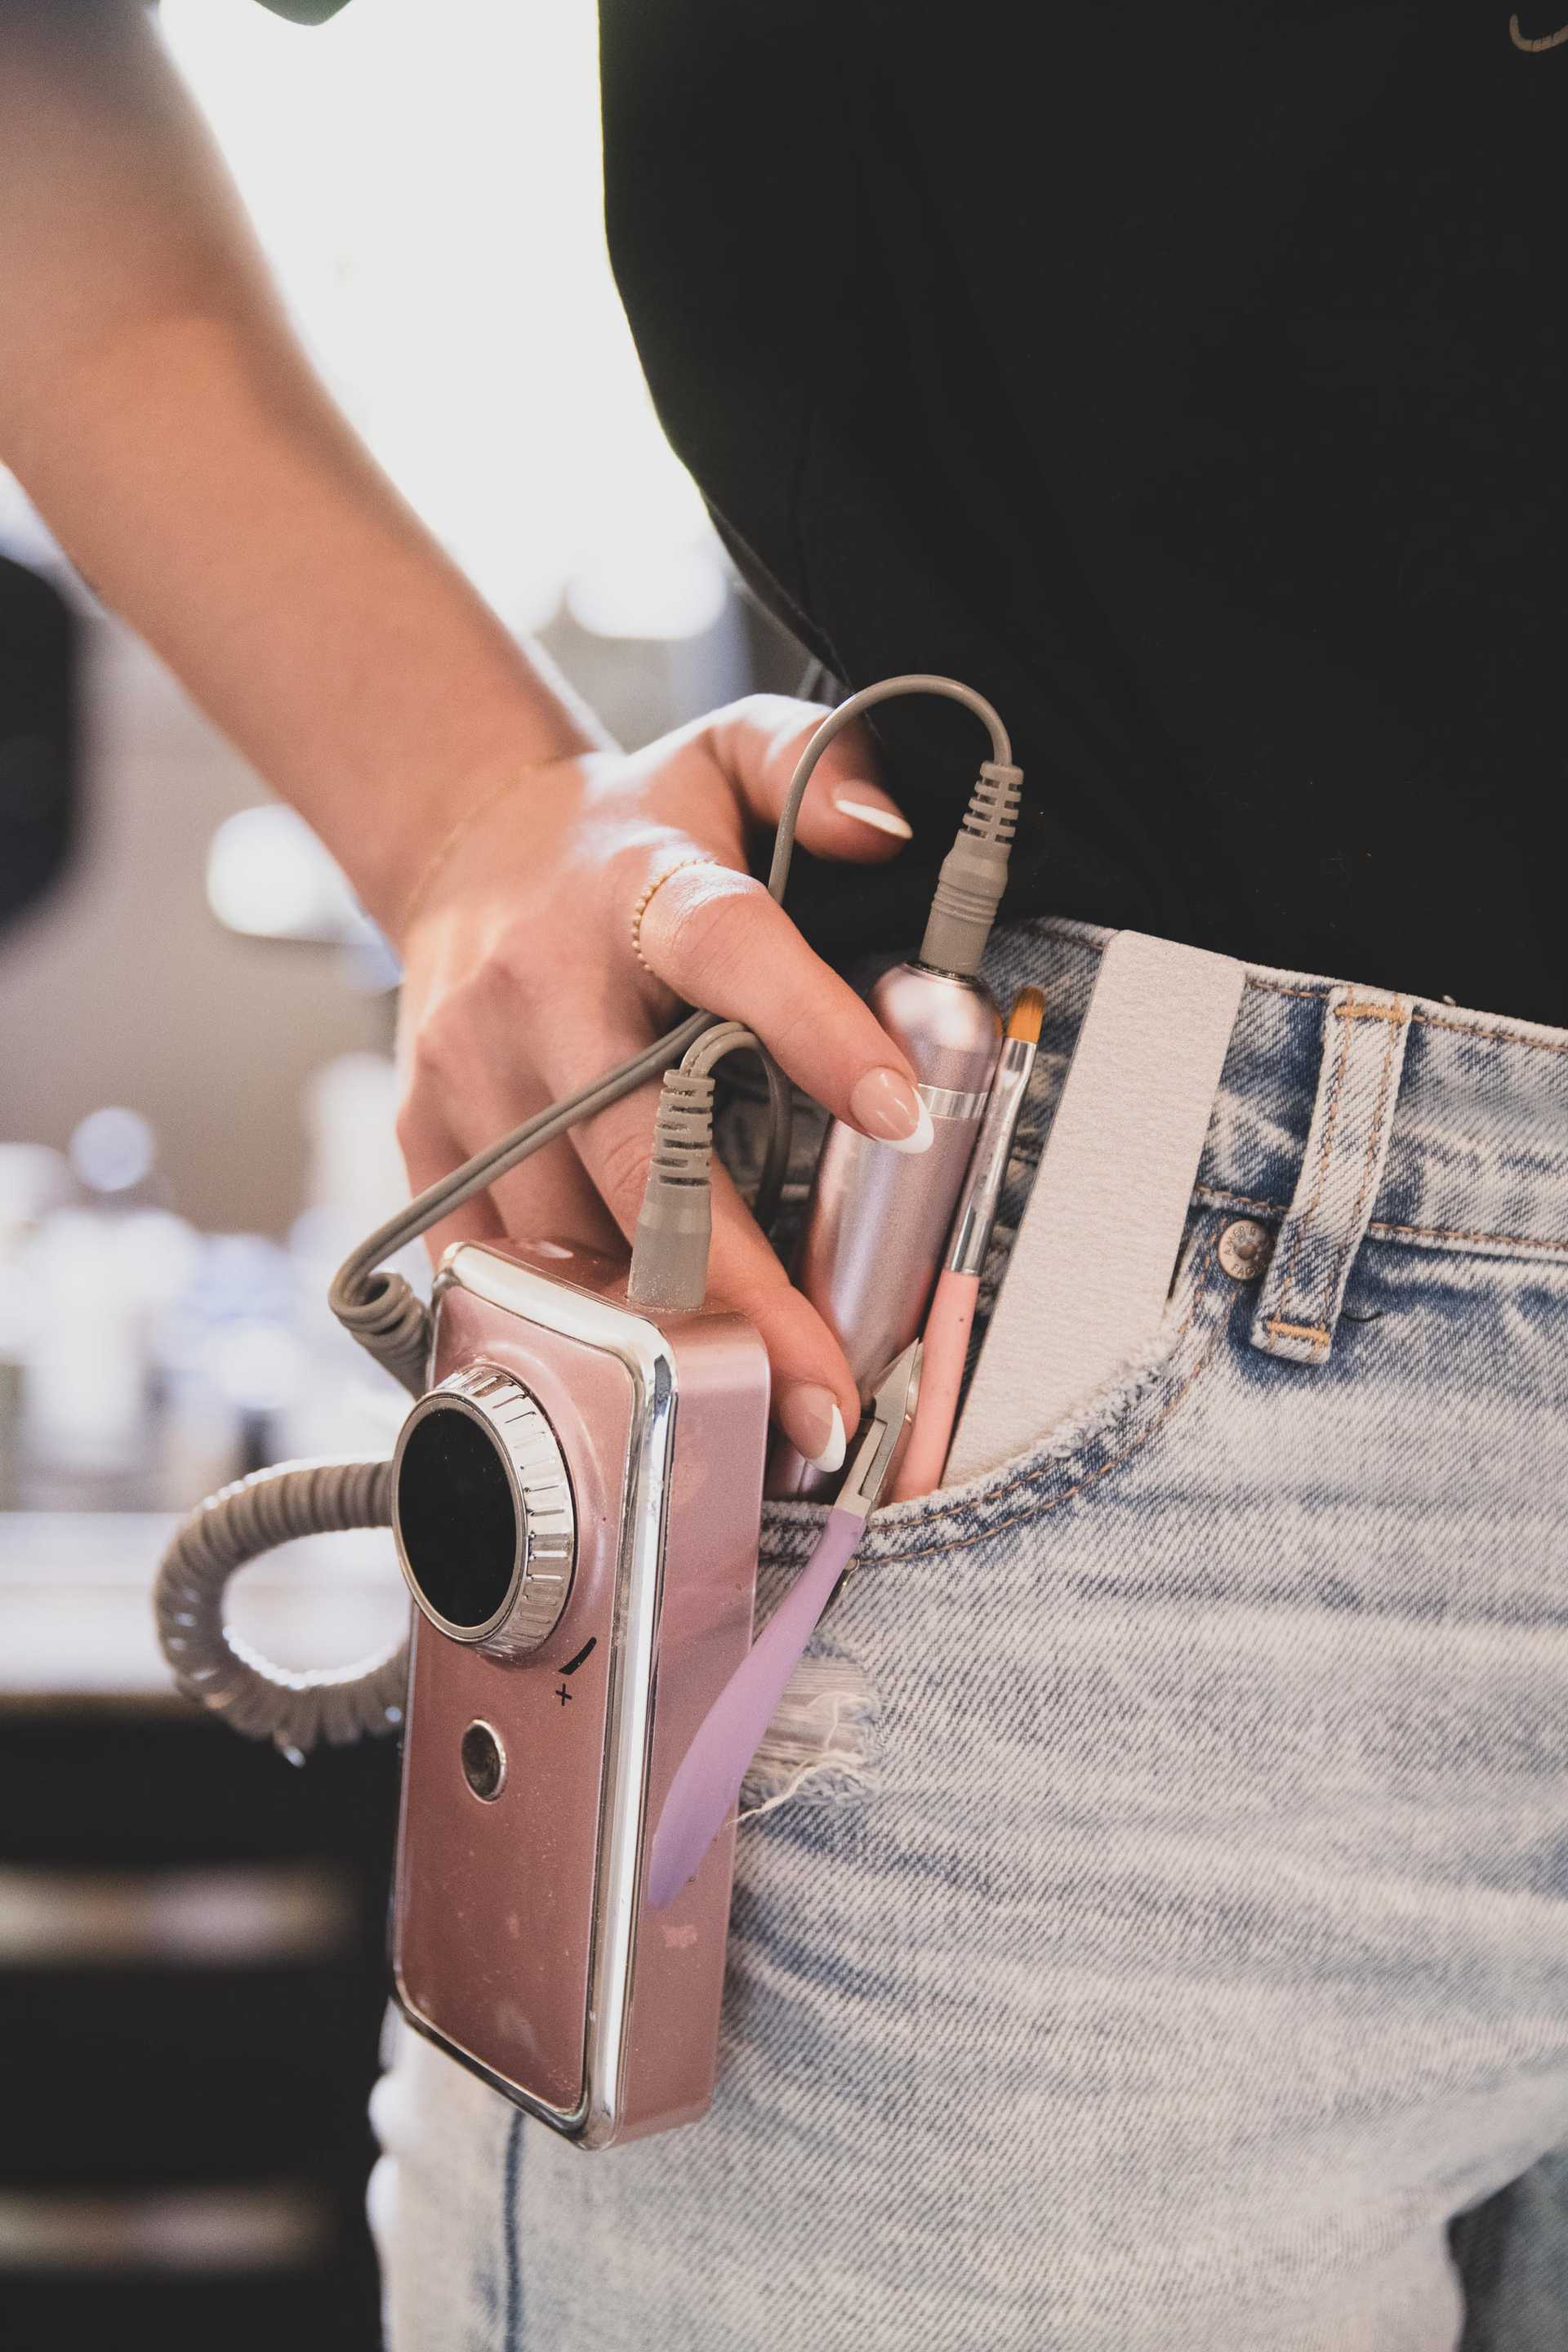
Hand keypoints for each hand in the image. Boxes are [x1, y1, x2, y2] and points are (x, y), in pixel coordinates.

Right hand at [393, 695, 925, 1472]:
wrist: (466, 846)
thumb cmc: (627, 830)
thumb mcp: (727, 759)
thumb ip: (818, 768)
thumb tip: (890, 824)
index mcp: (635, 888)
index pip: (728, 948)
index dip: (811, 1027)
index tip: (898, 1115)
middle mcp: (542, 984)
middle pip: (641, 1152)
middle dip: (740, 1285)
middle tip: (822, 1385)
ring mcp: (470, 1070)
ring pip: (565, 1231)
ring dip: (659, 1329)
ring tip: (756, 1411)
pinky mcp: (425, 1133)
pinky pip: (487, 1257)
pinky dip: (558, 1326)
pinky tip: (631, 1389)